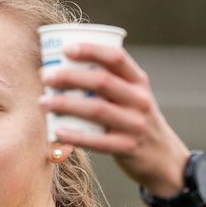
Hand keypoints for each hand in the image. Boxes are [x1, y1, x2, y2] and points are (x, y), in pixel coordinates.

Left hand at [40, 44, 188, 197]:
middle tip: (45, 76)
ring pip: (97, 109)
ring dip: (66, 104)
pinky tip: (56, 131)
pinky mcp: (128, 148)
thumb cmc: (134, 121)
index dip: (91, 50)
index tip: (66, 49)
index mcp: (138, 82)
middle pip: (102, 81)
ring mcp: (136, 124)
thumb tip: (62, 67)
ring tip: (43, 101)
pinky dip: (76, 136)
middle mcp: (140, 100)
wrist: (163, 158)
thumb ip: (108, 83)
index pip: (116, 58)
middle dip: (70, 76)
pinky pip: (98, 141)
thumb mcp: (131, 97)